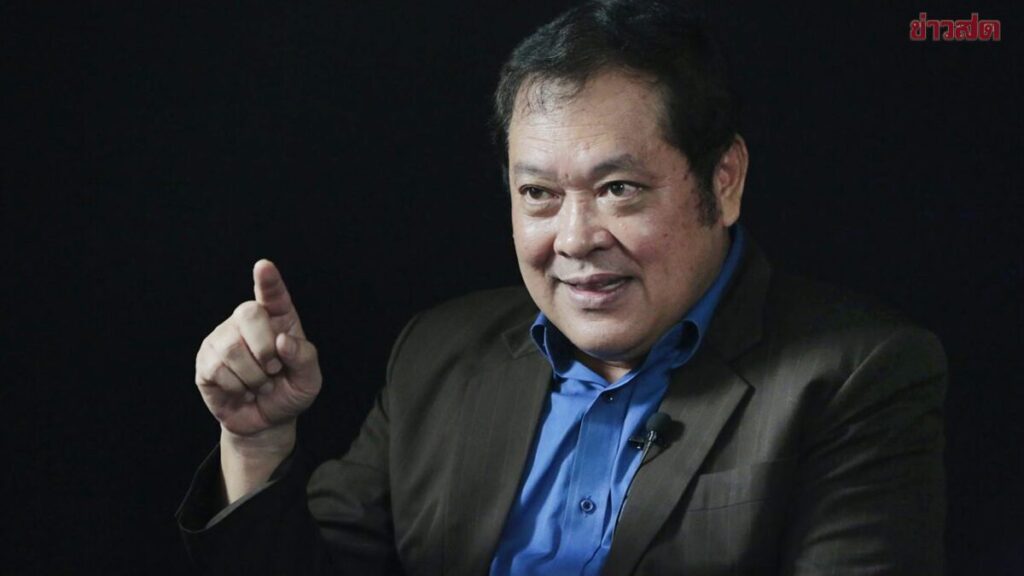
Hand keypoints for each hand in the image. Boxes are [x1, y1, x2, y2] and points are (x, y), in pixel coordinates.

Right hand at [195, 260, 321, 439]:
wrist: (266, 421)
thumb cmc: (289, 392)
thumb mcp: (309, 380)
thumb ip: (304, 358)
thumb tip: (282, 341)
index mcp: (279, 318)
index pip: (273, 294)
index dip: (268, 281)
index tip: (264, 267)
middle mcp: (247, 322)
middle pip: (249, 314)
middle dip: (264, 348)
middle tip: (274, 370)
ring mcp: (223, 338)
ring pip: (233, 347)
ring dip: (253, 376)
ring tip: (259, 384)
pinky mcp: (205, 361)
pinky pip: (217, 369)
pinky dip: (236, 387)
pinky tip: (241, 390)